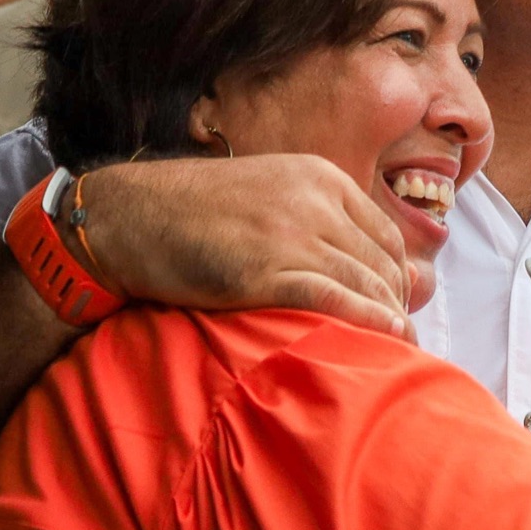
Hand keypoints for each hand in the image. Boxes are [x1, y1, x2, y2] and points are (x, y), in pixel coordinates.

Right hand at [77, 153, 415, 338]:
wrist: (129, 216)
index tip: (397, 305)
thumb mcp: (269, 194)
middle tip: (401, 338)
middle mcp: (314, 201)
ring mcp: (291, 234)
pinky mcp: (265, 271)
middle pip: (380, 262)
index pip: (384, 234)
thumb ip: (318, 219)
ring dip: (388, 319)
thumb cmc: (194, 213)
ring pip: (364, 282)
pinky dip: (368, 320)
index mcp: (319, 178)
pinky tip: (386, 338)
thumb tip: (363, 260)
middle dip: (396, 304)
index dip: (397, 276)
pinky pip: (334, 298)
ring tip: (398, 350)